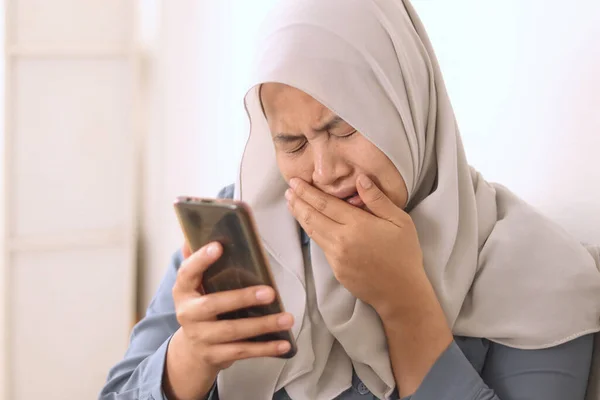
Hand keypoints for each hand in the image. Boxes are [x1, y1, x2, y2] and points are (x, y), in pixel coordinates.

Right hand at [163, 242, 293, 399]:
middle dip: (242, 298)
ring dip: (263, 325)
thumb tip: (195, 232)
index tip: (218, 246)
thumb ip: (197, 261)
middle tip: (270, 292)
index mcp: (183, 291)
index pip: (187, 272)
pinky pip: (242, 352)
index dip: (200, 259)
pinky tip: (284, 343)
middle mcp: (188, 315)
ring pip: (233, 332)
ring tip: (287, 318)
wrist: (191, 352)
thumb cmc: (200, 308)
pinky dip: (265, 349)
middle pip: (214, 305)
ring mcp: (201, 337)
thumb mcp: (195, 287)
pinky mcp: (215, 356)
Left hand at [285, 175, 428, 316]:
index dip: (307, 192)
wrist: (402, 293)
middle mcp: (341, 240)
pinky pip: (321, 246)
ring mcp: (336, 257)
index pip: (324, 203)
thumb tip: (360, 178)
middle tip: (288, 190)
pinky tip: (310, 225)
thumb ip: (377, 199)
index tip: (295, 182)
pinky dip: (312, 232)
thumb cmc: (404, 254)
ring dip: (300, 216)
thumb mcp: (400, 221)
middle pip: (312, 216)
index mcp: (357, 225)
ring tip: (292, 204)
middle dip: (298, 201)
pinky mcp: (335, 269)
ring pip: (312, 232)